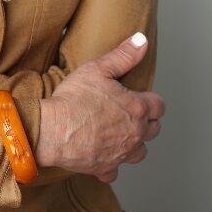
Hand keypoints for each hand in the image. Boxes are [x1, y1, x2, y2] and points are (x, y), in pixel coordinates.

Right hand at [35, 33, 164, 182]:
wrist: (52, 130)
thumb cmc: (74, 99)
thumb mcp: (98, 68)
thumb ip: (123, 55)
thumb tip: (141, 41)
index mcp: (136, 109)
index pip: (159, 106)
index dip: (151, 99)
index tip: (139, 96)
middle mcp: (135, 134)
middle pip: (154, 130)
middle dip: (146, 121)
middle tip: (129, 112)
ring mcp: (121, 154)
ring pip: (140, 152)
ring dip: (134, 143)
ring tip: (120, 133)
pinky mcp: (105, 167)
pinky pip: (115, 170)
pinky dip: (112, 163)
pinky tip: (103, 154)